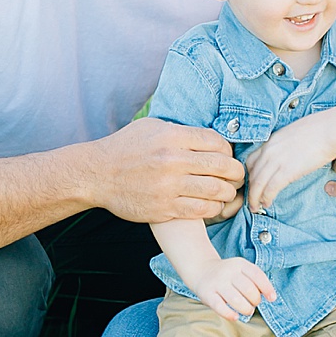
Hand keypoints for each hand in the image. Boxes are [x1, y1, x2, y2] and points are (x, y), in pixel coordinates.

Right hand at [94, 118, 245, 223]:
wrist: (97, 175)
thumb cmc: (125, 148)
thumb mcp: (150, 126)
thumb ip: (180, 129)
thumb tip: (209, 135)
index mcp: (172, 137)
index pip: (216, 142)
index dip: (228, 150)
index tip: (227, 156)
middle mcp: (172, 160)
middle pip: (222, 166)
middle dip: (237, 172)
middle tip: (238, 176)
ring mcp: (169, 186)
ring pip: (216, 190)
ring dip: (228, 192)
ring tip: (228, 192)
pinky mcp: (164, 208)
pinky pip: (201, 210)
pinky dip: (214, 208)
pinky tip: (214, 205)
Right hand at [180, 256, 278, 321]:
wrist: (201, 270)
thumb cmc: (228, 275)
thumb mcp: (241, 270)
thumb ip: (255, 280)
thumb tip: (272, 296)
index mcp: (239, 264)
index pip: (257, 275)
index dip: (267, 288)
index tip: (272, 298)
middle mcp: (228, 272)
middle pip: (248, 289)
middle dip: (255, 300)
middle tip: (253, 304)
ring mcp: (217, 283)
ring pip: (235, 299)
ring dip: (246, 309)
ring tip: (247, 310)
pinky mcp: (207, 294)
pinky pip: (219, 306)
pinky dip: (229, 314)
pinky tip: (235, 317)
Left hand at [244, 115, 335, 212]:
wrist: (330, 130)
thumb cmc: (320, 130)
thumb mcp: (294, 134)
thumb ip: (286, 145)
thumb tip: (290, 153)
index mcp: (271, 140)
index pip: (251, 160)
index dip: (250, 174)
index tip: (254, 184)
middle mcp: (269, 150)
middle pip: (252, 174)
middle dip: (250, 189)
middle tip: (251, 200)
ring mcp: (276, 161)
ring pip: (257, 184)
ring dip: (255, 198)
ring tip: (256, 207)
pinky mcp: (287, 171)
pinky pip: (270, 188)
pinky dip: (266, 198)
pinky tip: (267, 204)